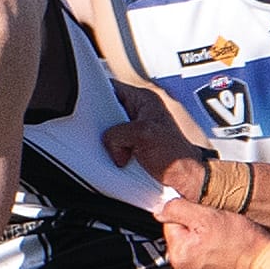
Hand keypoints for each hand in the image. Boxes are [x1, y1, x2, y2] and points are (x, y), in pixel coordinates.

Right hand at [103, 81, 209, 196]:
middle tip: (103, 135)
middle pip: (106, 113)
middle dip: (101, 125)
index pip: (112, 88)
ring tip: (116, 151)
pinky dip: (111, 155)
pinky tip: (117, 160)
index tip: (85, 103)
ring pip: (108, 133)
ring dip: (108, 144)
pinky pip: (113, 148)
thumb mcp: (143, 135)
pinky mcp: (131, 149)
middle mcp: (137, 114)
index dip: (97, 93)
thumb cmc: (177, 155)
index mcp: (143, 100)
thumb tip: (108, 140)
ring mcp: (133, 132)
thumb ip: (119, 133)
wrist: (185, 180)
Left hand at [157, 197, 269, 268]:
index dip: (190, 214)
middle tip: (218, 229)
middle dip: (196, 228)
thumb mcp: (208, 216)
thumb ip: (178, 209)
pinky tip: (225, 250)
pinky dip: (211, 253)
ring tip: (224, 241)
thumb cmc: (243, 243)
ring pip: (192, 247)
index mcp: (178, 255)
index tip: (207, 218)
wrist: (265, 266)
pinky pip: (202, 259)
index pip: (171, 222)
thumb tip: (160, 209)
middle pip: (180, 236)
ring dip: (204, 240)